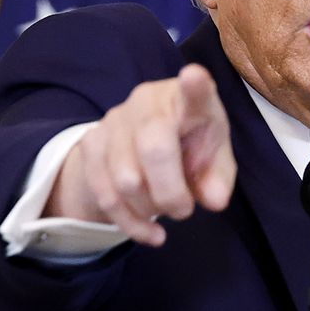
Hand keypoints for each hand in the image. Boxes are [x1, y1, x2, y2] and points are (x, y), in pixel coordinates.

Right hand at [43, 63, 235, 245]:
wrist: (143, 146)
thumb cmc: (191, 148)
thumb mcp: (214, 162)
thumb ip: (218, 179)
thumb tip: (214, 200)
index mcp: (188, 100)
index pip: (194, 91)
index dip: (194, 86)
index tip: (194, 76)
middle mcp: (148, 101)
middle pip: (154, 149)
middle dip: (170, 193)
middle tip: (184, 210)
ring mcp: (114, 120)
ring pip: (126, 180)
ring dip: (150, 209)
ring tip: (166, 210)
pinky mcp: (91, 144)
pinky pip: (105, 195)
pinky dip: (131, 224)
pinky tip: (151, 234)